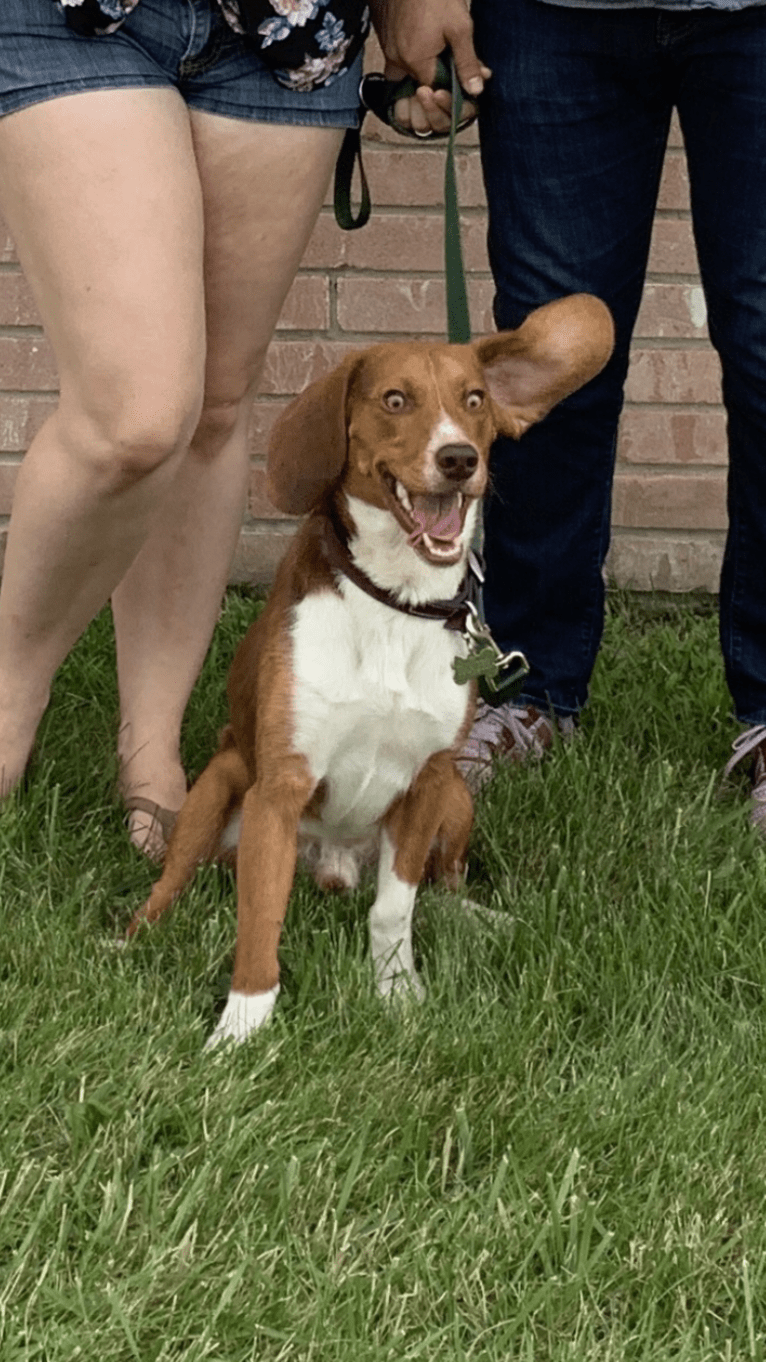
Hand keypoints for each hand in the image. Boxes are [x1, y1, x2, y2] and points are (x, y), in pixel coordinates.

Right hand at [371, 0, 490, 136]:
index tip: (464, 77)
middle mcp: (396, 60)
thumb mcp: (460, 27)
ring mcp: (387, 49)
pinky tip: (426, 41)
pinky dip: (413, 56)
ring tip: (438, 49)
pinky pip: (398, 58)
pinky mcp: (384, 37)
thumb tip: (475, 89)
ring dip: (424, 68)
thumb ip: (467, 62)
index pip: (435, 92)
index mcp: (416, 61)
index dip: (452, 89)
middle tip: (452, 61)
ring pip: (407, 73)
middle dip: (437, 80)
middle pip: (419, 85)